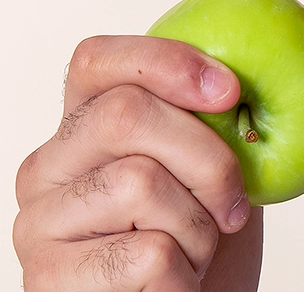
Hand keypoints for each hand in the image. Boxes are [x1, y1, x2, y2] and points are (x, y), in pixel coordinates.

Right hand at [14, 36, 258, 290]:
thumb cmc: (198, 243)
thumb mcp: (211, 176)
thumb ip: (210, 128)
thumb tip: (235, 80)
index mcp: (84, 131)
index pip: (97, 61)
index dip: (166, 62)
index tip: (229, 90)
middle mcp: (49, 168)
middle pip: (125, 115)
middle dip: (208, 159)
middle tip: (232, 206)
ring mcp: (41, 223)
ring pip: (140, 183)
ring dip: (198, 229)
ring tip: (194, 254)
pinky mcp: (50, 279)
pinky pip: (149, 255)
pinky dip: (186, 274)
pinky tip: (176, 284)